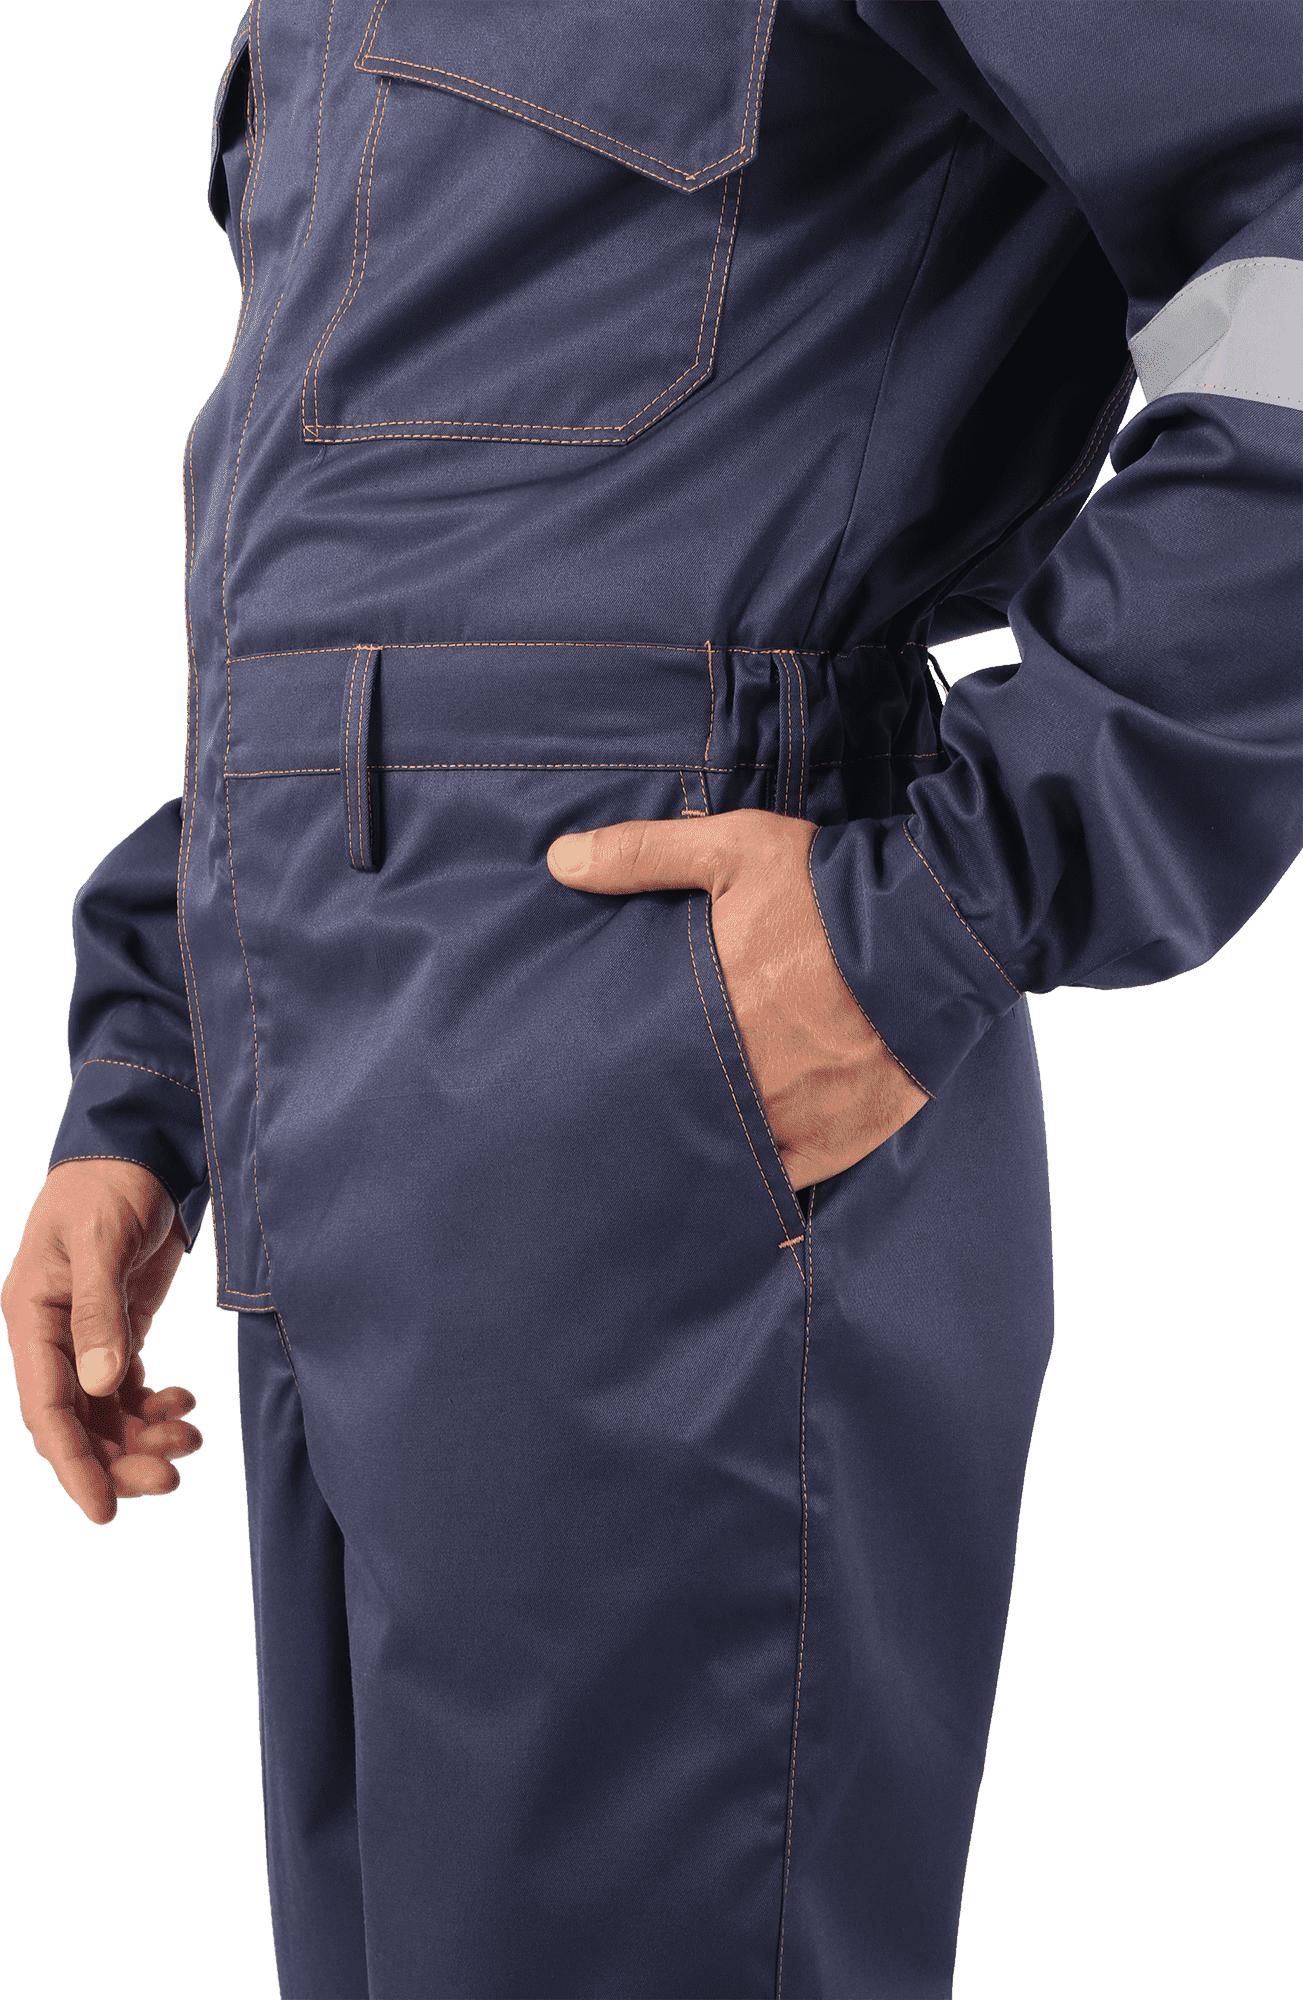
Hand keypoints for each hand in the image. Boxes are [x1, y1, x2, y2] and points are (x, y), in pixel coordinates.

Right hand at [3, 1160, 200, 1524]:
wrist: (137, 1150)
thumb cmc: (106, 1186)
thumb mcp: (100, 1240)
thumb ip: (100, 1312)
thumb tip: (101, 1386)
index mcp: (32, 1318)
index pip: (47, 1409)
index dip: (73, 1464)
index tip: (104, 1511)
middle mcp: (54, 1337)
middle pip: (79, 1423)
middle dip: (120, 1459)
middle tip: (172, 1478)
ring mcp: (87, 1337)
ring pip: (106, 1413)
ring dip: (144, 1438)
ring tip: (191, 1441)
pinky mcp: (119, 1330)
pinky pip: (129, 1390)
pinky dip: (157, 1408)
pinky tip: (186, 1407)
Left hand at [547, 809, 927, 1187]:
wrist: (937, 931)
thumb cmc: (830, 891)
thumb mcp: (735, 852)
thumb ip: (644, 856)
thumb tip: (560, 860)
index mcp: (706, 1011)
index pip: (637, 1064)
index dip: (616, 1077)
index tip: (599, 1079)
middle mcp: (741, 1076)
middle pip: (678, 1114)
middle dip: (659, 1114)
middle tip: (632, 1120)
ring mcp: (789, 1116)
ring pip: (724, 1154)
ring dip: (706, 1148)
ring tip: (679, 1153)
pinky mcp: (837, 1140)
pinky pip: (783, 1178)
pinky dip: (763, 1176)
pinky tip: (741, 1175)